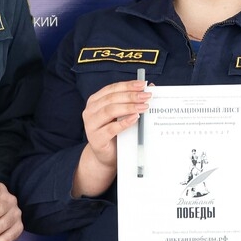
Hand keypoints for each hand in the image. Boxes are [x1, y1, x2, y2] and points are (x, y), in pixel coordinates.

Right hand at [72, 79, 150, 196]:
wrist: (106, 155)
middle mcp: (90, 111)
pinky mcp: (96, 138)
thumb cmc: (115, 132)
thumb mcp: (122, 114)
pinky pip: (111, 128)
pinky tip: (135, 118)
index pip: (112, 89)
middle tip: (147, 96)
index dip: (128, 85)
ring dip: (129, 107)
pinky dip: (124, 122)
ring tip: (144, 107)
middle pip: (112, 98)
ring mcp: (91, 125)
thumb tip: (150, 86)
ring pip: (110, 111)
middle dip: (131, 96)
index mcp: (95, 101)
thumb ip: (131, 101)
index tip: (143, 84)